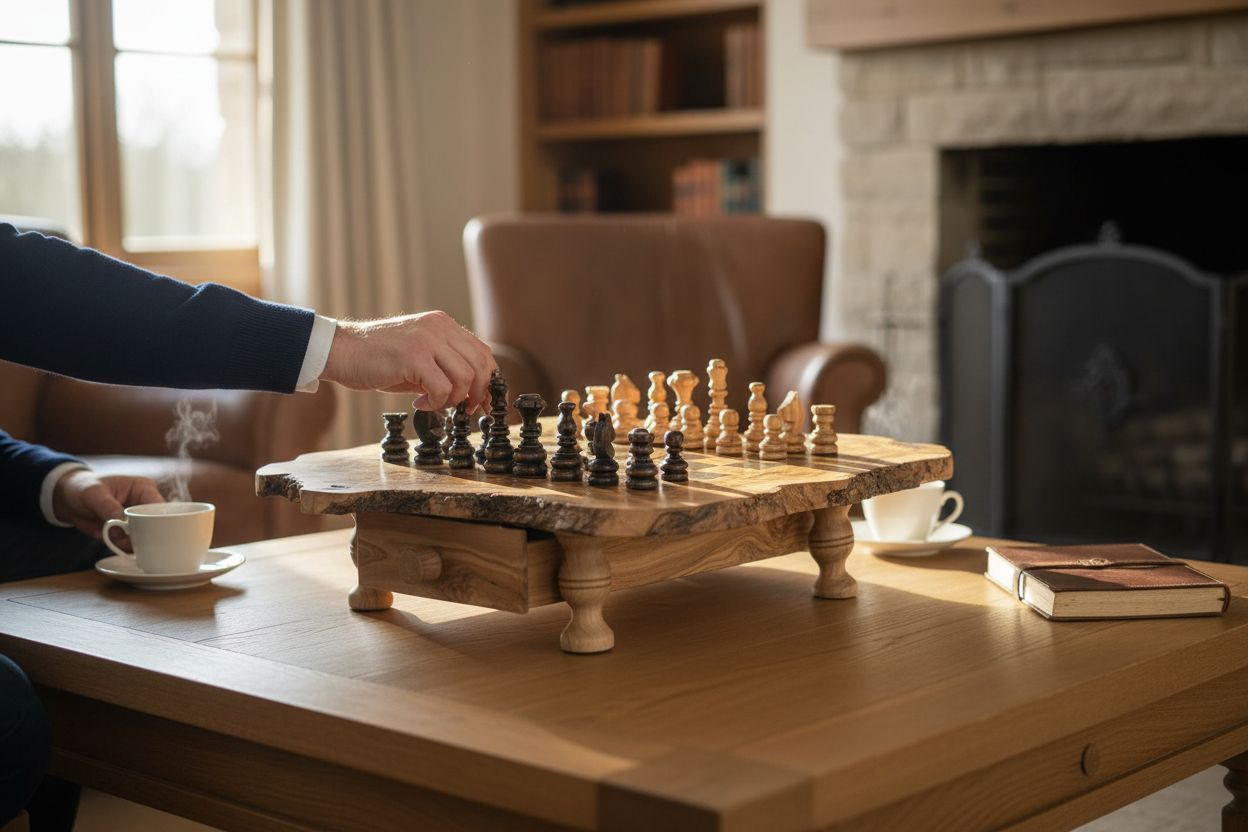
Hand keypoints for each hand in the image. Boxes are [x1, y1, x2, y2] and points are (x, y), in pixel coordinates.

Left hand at [52, 470, 163, 546]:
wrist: (68, 499)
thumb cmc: (83, 488)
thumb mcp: (94, 494)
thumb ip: (109, 508)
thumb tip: (123, 525)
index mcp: (144, 488)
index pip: (160, 507)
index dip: (157, 521)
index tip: (144, 533)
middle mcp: (145, 504)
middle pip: (157, 524)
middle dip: (142, 535)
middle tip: (123, 540)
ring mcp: (138, 519)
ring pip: (146, 536)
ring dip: (131, 543)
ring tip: (112, 538)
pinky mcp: (128, 531)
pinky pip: (133, 544)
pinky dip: (123, 547)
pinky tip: (111, 541)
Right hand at [319, 311, 496, 410]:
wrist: (341, 351)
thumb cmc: (378, 359)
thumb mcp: (419, 357)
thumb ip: (445, 368)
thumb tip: (473, 395)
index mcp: (443, 324)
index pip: (482, 352)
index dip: (489, 380)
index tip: (485, 402)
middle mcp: (439, 327)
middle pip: (480, 365)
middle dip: (478, 394)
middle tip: (465, 410)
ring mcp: (427, 339)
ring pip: (465, 378)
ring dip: (453, 400)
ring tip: (434, 404)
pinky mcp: (413, 356)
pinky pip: (442, 388)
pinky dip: (436, 403)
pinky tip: (419, 404)